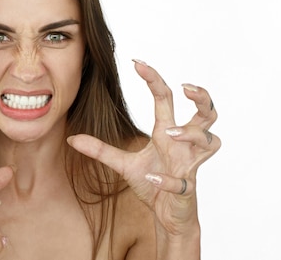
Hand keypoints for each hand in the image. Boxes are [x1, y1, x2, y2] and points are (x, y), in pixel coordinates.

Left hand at [67, 60, 219, 235]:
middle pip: (206, 114)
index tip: (139, 63)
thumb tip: (71, 138)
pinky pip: (185, 182)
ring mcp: (188, 166)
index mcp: (167, 134)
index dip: (155, 79)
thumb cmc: (153, 184)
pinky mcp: (186, 190)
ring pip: (209, 141)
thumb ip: (100, 150)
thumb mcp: (122, 164)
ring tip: (169, 132)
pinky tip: (154, 177)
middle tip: (186, 87)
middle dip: (202, 97)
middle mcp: (182, 146)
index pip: (166, 99)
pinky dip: (170, 179)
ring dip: (191, 133)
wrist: (168, 217)